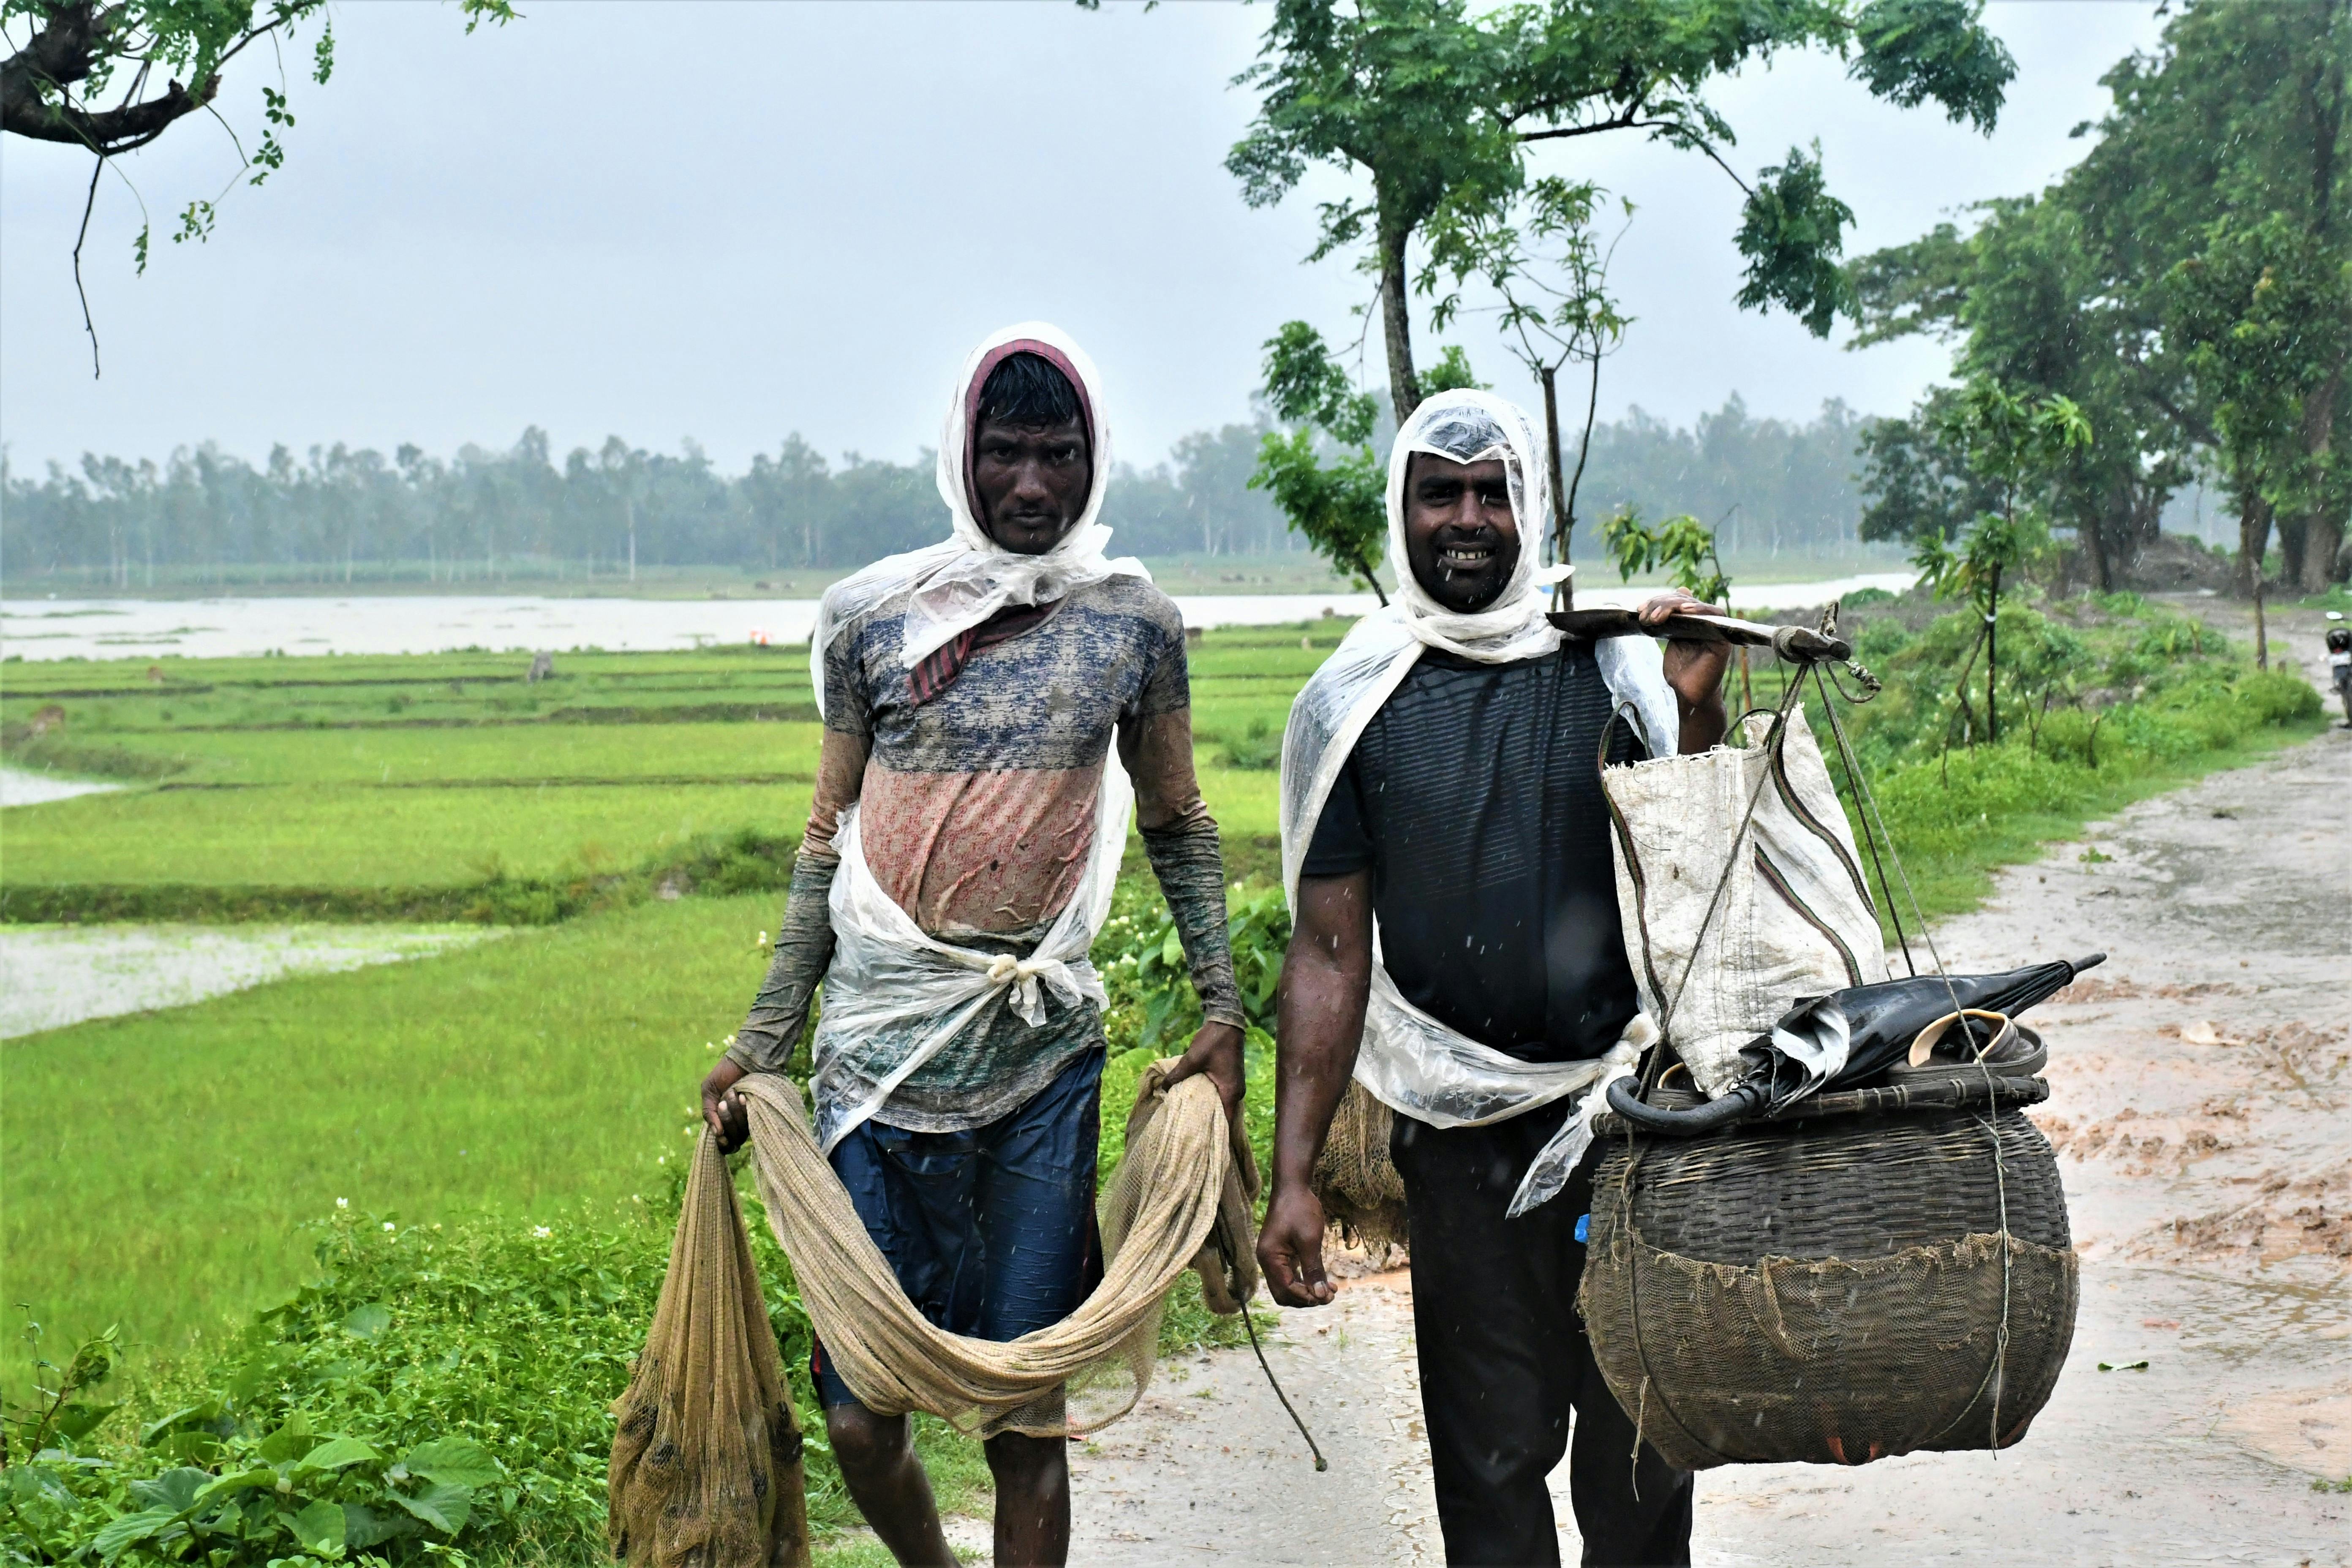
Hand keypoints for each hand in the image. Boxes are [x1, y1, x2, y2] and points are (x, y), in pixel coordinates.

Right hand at [701, 1057, 749, 1153]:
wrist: (744, 1060)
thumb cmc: (725, 1074)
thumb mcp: (710, 1090)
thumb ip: (709, 1112)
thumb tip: (717, 1134)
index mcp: (723, 1121)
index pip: (726, 1145)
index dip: (723, 1145)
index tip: (721, 1136)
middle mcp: (738, 1124)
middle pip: (733, 1139)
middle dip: (726, 1120)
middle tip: (723, 1102)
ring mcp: (751, 1119)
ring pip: (743, 1131)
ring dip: (735, 1113)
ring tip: (733, 1093)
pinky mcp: (762, 1111)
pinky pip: (752, 1120)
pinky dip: (745, 1109)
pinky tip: (744, 1096)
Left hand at [1163, 1021, 1245, 1131]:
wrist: (1227, 1023)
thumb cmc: (1213, 1041)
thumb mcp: (1192, 1059)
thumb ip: (1178, 1075)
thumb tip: (1162, 1088)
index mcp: (1230, 1092)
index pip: (1225, 1122)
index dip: (1215, 1135)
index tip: (1203, 1146)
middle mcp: (1236, 1093)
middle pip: (1223, 1116)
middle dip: (1209, 1127)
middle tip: (1192, 1138)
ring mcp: (1234, 1086)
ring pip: (1221, 1106)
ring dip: (1208, 1114)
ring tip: (1191, 1124)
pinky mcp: (1229, 1080)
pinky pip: (1220, 1097)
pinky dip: (1210, 1103)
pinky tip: (1195, 1105)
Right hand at [1257, 1184, 1333, 1306]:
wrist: (1293, 1187)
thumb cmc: (1300, 1210)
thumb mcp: (1310, 1240)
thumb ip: (1313, 1269)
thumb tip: (1320, 1295)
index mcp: (1270, 1258)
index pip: (1286, 1289)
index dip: (1307, 1297)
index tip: (1327, 1296)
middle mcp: (1267, 1261)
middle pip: (1284, 1294)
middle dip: (1306, 1298)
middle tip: (1329, 1296)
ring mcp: (1272, 1258)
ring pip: (1287, 1287)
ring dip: (1307, 1292)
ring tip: (1330, 1291)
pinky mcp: (1280, 1254)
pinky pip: (1290, 1276)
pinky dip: (1305, 1281)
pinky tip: (1323, 1281)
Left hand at [1638, 590, 1732, 715]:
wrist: (1688, 696)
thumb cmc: (1680, 671)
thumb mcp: (1671, 639)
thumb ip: (1672, 619)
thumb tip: (1682, 587)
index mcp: (1692, 621)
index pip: (1677, 600)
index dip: (1658, 601)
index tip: (1639, 609)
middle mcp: (1705, 621)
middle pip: (1684, 600)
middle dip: (1662, 604)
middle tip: (1645, 616)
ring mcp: (1714, 628)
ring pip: (1695, 606)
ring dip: (1673, 607)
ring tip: (1656, 617)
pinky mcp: (1722, 638)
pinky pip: (1714, 616)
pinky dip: (1700, 611)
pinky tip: (1684, 611)